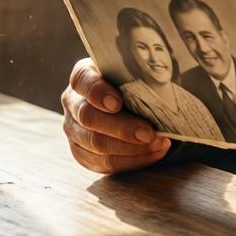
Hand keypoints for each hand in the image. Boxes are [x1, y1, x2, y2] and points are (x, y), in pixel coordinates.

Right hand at [61, 58, 169, 173]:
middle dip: (122, 128)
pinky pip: (104, 162)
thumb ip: (141, 76)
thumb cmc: (133, 84)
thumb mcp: (135, 73)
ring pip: (96, 144)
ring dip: (130, 148)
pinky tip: (153, 153)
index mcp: (83, 77)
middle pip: (88, 117)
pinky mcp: (83, 153)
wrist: (129, 103)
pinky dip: (132, 160)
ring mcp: (74, 130)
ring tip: (157, 144)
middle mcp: (73, 102)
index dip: (97, 92)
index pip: (82, 80)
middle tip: (148, 133)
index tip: (117, 103)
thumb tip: (161, 88)